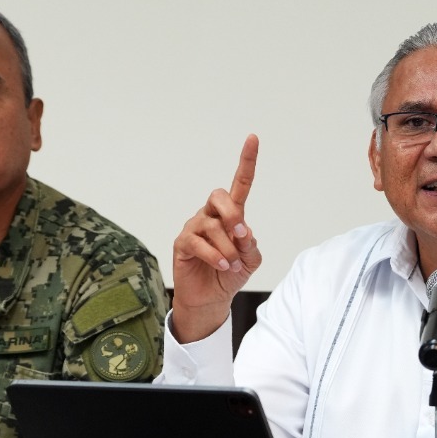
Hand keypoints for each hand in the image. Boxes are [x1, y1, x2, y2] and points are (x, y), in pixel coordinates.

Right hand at [171, 134, 262, 342]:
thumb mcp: (250, 259)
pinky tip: (223, 266)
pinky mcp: (182, 242)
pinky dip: (215, 256)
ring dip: (228, 249)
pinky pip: (199, 242)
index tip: (253, 138)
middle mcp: (211, 215)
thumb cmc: (231, 273)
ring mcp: (195, 227)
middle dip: (232, 214)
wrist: (211, 299)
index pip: (239, 184)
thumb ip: (249, 244)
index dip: (246, 162)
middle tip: (240, 235)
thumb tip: (243, 231)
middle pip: (219, 195)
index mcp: (231, 215)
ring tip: (231, 264)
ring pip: (213, 226)